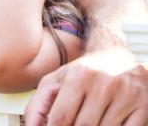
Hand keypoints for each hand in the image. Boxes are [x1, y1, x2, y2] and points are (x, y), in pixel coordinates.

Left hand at [25, 48, 147, 124]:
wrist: (117, 55)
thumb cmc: (82, 72)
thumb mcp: (55, 81)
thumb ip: (38, 105)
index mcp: (79, 76)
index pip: (61, 118)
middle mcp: (104, 83)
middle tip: (73, 124)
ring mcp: (127, 95)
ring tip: (89, 121)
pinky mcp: (143, 105)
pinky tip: (106, 122)